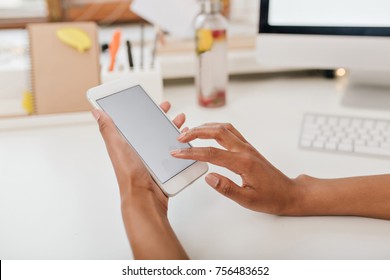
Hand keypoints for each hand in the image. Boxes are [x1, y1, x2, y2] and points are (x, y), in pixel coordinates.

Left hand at [93, 101, 188, 258]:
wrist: (145, 197)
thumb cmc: (129, 174)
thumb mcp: (117, 147)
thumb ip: (108, 129)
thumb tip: (97, 112)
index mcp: (126, 144)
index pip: (133, 121)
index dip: (140, 110)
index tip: (147, 101)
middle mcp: (139, 150)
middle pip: (150, 128)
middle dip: (159, 116)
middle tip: (166, 107)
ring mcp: (152, 158)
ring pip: (163, 138)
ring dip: (172, 127)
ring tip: (180, 121)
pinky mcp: (163, 166)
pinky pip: (173, 151)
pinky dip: (180, 144)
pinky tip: (185, 140)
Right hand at [171, 123, 300, 214]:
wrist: (288, 193)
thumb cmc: (271, 197)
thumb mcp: (248, 200)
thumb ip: (227, 188)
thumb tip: (209, 177)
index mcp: (243, 163)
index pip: (212, 153)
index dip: (192, 152)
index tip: (178, 152)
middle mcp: (245, 150)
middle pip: (217, 132)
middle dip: (196, 132)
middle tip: (180, 137)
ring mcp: (247, 147)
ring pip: (224, 128)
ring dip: (205, 127)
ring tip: (190, 132)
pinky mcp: (248, 147)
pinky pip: (230, 131)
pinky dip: (215, 128)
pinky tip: (208, 133)